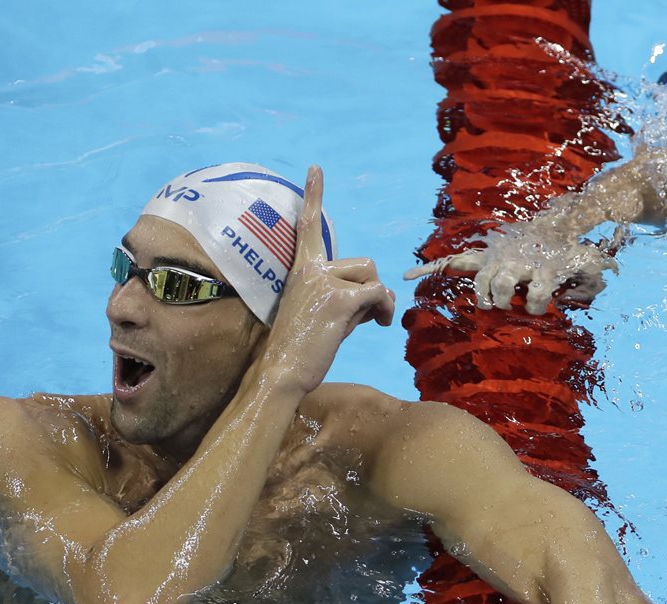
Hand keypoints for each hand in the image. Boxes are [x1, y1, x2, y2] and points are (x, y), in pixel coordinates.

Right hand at [263, 166, 395, 392]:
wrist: (281, 372)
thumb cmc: (302, 350)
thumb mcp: (324, 315)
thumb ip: (348, 297)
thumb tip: (383, 297)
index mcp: (301, 271)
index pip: (307, 227)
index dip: (313, 196)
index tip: (316, 168)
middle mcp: (310, 270)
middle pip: (363, 264)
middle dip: (370, 289)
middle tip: (362, 316)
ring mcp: (324, 282)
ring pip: (372, 279)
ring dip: (378, 302)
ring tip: (368, 322)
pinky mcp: (339, 299)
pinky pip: (377, 294)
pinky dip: (385, 310)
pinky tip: (380, 325)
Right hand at [404, 222, 622, 314]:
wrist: (555, 225)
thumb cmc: (570, 253)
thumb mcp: (589, 265)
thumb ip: (592, 281)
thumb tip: (586, 292)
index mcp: (541, 267)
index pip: (537, 291)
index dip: (538, 303)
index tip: (538, 307)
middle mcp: (516, 263)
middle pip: (504, 283)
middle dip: (503, 296)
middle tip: (504, 304)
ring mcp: (498, 260)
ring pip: (482, 279)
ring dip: (482, 293)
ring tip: (487, 302)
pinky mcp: (485, 258)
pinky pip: (455, 262)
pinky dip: (431, 269)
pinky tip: (408, 277)